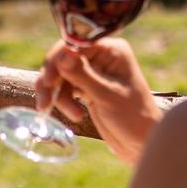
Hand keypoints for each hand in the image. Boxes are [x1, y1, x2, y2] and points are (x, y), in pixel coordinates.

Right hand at [35, 37, 160, 166]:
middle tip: (45, 103)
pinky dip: (62, 100)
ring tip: (72, 114)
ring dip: (58, 95)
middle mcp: (101, 56)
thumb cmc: (133, 118)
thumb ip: (82, 74)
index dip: (57, 59)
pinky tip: (74, 115)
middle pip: (63, 58)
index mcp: (111, 50)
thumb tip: (61, 54)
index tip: (48, 80)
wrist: (141, 143)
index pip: (74, 44)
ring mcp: (93, 71)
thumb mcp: (106, 96)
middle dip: (52, 80)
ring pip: (61, 74)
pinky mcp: (87, 87)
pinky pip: (64, 87)